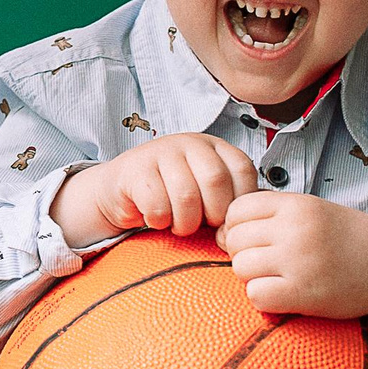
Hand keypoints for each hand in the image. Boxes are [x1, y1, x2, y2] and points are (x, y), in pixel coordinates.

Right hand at [54, 135, 258, 244]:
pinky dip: (159, 222)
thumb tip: (247, 225)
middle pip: (216, 180)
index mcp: (214, 146)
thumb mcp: (206, 192)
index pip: (242, 170)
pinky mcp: (136, 170)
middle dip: (213, 214)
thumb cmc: (171, 196)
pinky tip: (156, 219)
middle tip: (202, 225)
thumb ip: (229, 200)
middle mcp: (190, 143)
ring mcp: (161, 152)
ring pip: (186, 195)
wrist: (121, 190)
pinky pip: (157, 205)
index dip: (238, 202)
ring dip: (184, 223)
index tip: (226, 220)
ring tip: (178, 225)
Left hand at [219, 193, 367, 317]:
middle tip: (267, 262)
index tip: (255, 239)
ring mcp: (299, 261)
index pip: (237, 209)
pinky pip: (256, 295)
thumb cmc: (348, 239)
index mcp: (297, 205)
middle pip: (234, 240)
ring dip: (252, 277)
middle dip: (243, 253)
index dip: (237, 226)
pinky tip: (282, 295)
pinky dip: (263, 298)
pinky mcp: (304, 293)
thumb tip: (220, 232)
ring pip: (241, 268)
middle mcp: (296, 229)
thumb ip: (272, 214)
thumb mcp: (313, 211)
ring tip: (277, 278)